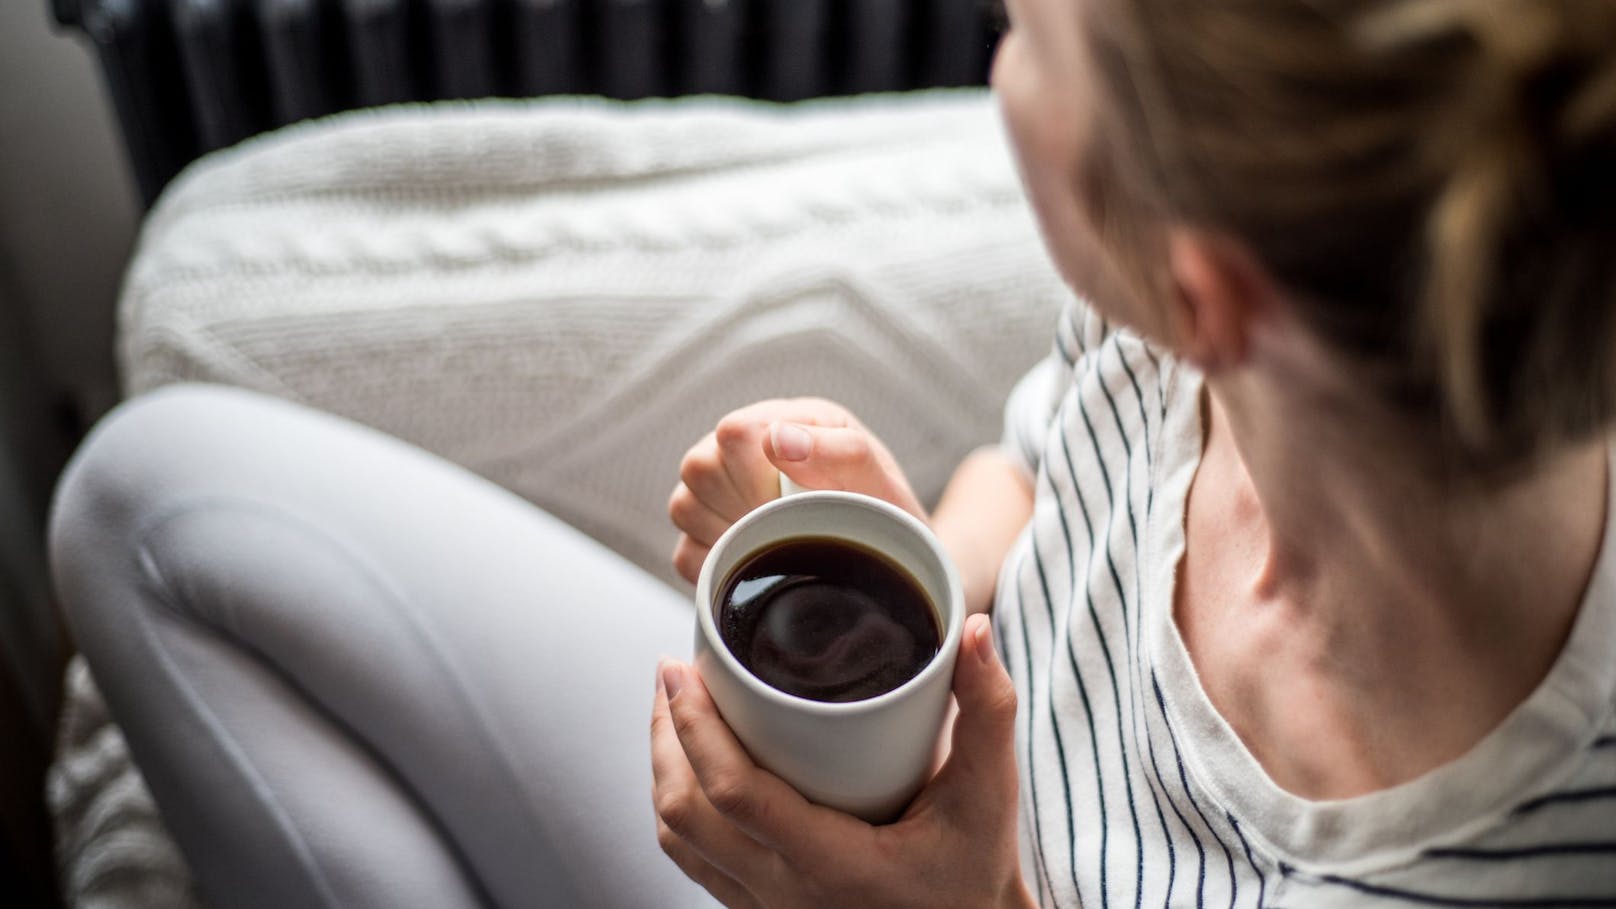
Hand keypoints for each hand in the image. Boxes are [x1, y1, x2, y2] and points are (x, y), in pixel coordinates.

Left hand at [649, 614, 1035, 908]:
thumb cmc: (975, 869)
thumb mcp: (989, 793)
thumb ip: (988, 711)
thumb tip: (975, 629)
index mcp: (833, 863)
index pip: (736, 794)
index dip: (695, 727)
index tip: (680, 670)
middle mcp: (786, 894)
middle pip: (686, 812)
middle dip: (667, 735)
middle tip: (673, 673)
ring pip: (680, 839)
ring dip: (666, 769)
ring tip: (674, 710)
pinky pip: (696, 858)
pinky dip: (683, 804)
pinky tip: (695, 765)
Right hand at [668, 398, 924, 583]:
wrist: (890, 555)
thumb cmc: (885, 513)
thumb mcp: (879, 482)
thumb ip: (841, 452)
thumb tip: (778, 439)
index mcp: (787, 420)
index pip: (734, 434)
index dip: (757, 476)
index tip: (794, 504)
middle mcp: (745, 448)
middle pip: (699, 468)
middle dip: (745, 508)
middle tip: (789, 527)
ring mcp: (720, 490)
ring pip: (684, 507)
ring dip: (731, 535)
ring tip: (777, 543)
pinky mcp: (707, 534)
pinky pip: (685, 553)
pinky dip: (718, 567)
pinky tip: (756, 563)